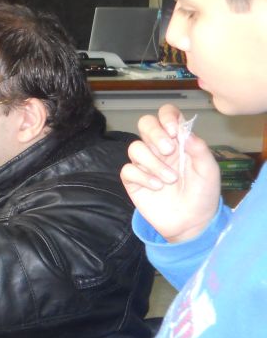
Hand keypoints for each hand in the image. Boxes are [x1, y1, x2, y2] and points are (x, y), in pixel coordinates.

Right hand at [119, 104, 219, 242]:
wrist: (192, 222)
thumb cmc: (203, 194)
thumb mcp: (209, 171)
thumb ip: (200, 149)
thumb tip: (184, 131)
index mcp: (178, 141)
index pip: (166, 115)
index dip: (166, 116)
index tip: (174, 132)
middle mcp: (158, 148)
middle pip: (145, 123)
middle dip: (154, 133)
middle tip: (168, 150)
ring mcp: (144, 164)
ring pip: (135, 148)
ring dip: (153, 163)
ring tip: (170, 180)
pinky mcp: (133, 180)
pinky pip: (128, 169)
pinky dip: (143, 177)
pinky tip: (157, 187)